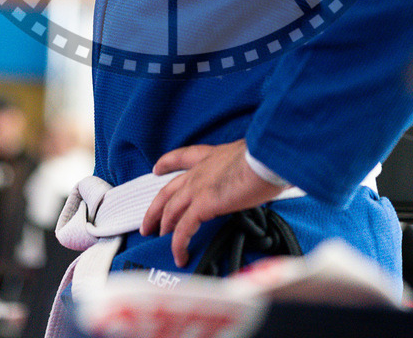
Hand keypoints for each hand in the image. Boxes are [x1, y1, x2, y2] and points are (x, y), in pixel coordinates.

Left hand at [140, 139, 285, 267]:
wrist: (265, 158)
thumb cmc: (265, 157)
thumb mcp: (249, 158)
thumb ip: (243, 169)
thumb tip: (253, 178)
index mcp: (211, 156)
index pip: (182, 157)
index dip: (167, 163)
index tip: (157, 168)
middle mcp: (199, 171)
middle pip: (168, 191)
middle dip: (155, 209)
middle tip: (147, 223)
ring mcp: (197, 187)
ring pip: (170, 210)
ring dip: (163, 226)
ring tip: (159, 240)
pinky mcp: (202, 205)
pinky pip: (183, 229)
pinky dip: (179, 244)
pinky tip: (180, 255)